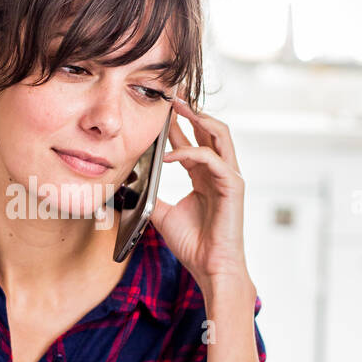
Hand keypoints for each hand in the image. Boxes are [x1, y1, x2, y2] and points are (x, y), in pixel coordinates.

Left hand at [148, 95, 250, 284]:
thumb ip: (150, 196)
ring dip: (198, 117)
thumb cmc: (193, 244)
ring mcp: (229, 177)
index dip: (177, 122)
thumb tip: (128, 185)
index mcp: (204, 176)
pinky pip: (211, 158)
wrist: (210, 267)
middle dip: (190, 109)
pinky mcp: (233, 185)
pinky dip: (189, 152)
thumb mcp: (162, 214)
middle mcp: (219, 172)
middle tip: (172, 94)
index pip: (192, 139)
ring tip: (177, 107)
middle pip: (209, 128)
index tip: (160, 107)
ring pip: (219, 134)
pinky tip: (168, 155)